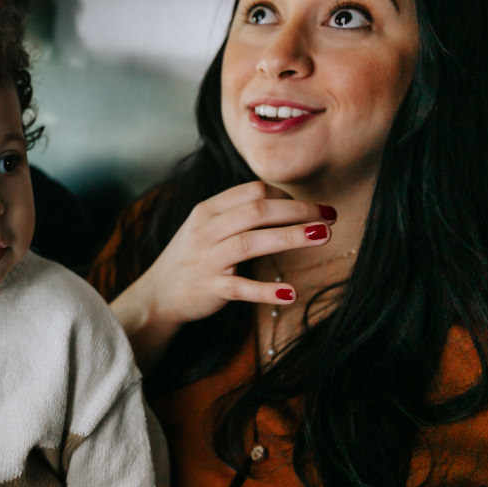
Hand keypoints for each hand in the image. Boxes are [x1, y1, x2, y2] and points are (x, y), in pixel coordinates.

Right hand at [111, 181, 334, 369]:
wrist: (157, 294)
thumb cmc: (191, 258)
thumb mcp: (205, 228)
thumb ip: (235, 214)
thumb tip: (282, 202)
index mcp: (207, 211)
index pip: (251, 192)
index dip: (285, 196)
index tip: (310, 207)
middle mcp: (206, 230)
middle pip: (256, 211)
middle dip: (297, 211)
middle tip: (329, 215)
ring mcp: (207, 259)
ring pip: (251, 242)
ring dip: (290, 237)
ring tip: (323, 236)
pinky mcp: (210, 288)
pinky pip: (241, 287)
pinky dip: (266, 291)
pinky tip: (290, 293)